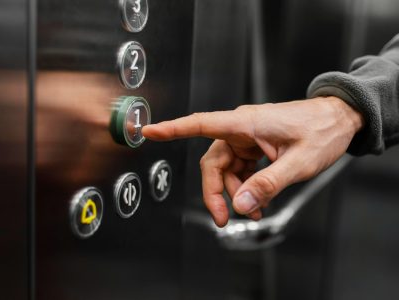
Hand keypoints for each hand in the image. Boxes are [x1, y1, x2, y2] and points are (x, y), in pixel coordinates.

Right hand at [142, 97, 363, 226]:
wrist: (338, 120)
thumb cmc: (321, 130)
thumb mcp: (298, 162)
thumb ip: (268, 184)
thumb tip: (241, 204)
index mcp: (246, 124)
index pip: (201, 124)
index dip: (173, 129)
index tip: (149, 131)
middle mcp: (241, 130)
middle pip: (213, 163)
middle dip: (216, 192)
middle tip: (223, 218)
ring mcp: (247, 140)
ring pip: (226, 170)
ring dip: (235, 193)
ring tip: (253, 210)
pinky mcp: (254, 148)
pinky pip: (240, 171)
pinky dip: (245, 187)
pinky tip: (257, 201)